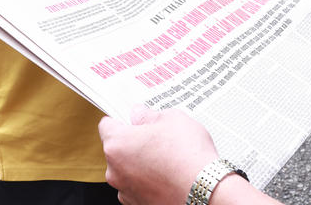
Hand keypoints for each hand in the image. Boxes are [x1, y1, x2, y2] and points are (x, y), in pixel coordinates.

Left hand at [100, 107, 217, 204]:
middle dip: (134, 142)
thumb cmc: (188, 156)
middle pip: (117, 149)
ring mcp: (125, 190)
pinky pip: (138, 186)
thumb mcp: (172, 119)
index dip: (121, 119)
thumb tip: (140, 114)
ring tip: (167, 159)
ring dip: (141, 163)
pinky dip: (148, 181)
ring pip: (127, 170)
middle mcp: (115, 170)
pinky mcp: (138, 204)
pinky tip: (168, 175)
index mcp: (118, 144)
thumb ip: (150, 115)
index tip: (133, 119)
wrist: (204, 190)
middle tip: (157, 137)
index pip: (106, 125)